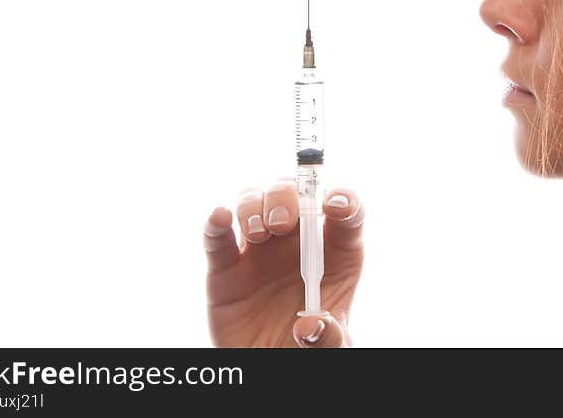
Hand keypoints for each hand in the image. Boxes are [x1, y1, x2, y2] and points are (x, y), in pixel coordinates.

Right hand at [204, 179, 363, 346]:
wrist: (267, 366)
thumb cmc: (307, 348)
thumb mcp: (331, 346)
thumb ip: (329, 338)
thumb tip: (311, 326)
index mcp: (336, 253)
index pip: (347, 213)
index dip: (344, 200)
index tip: (334, 205)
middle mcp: (298, 242)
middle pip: (294, 196)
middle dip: (287, 198)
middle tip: (282, 223)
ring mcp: (260, 250)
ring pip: (254, 202)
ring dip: (253, 206)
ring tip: (258, 233)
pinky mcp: (226, 266)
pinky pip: (217, 236)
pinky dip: (215, 222)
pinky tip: (220, 217)